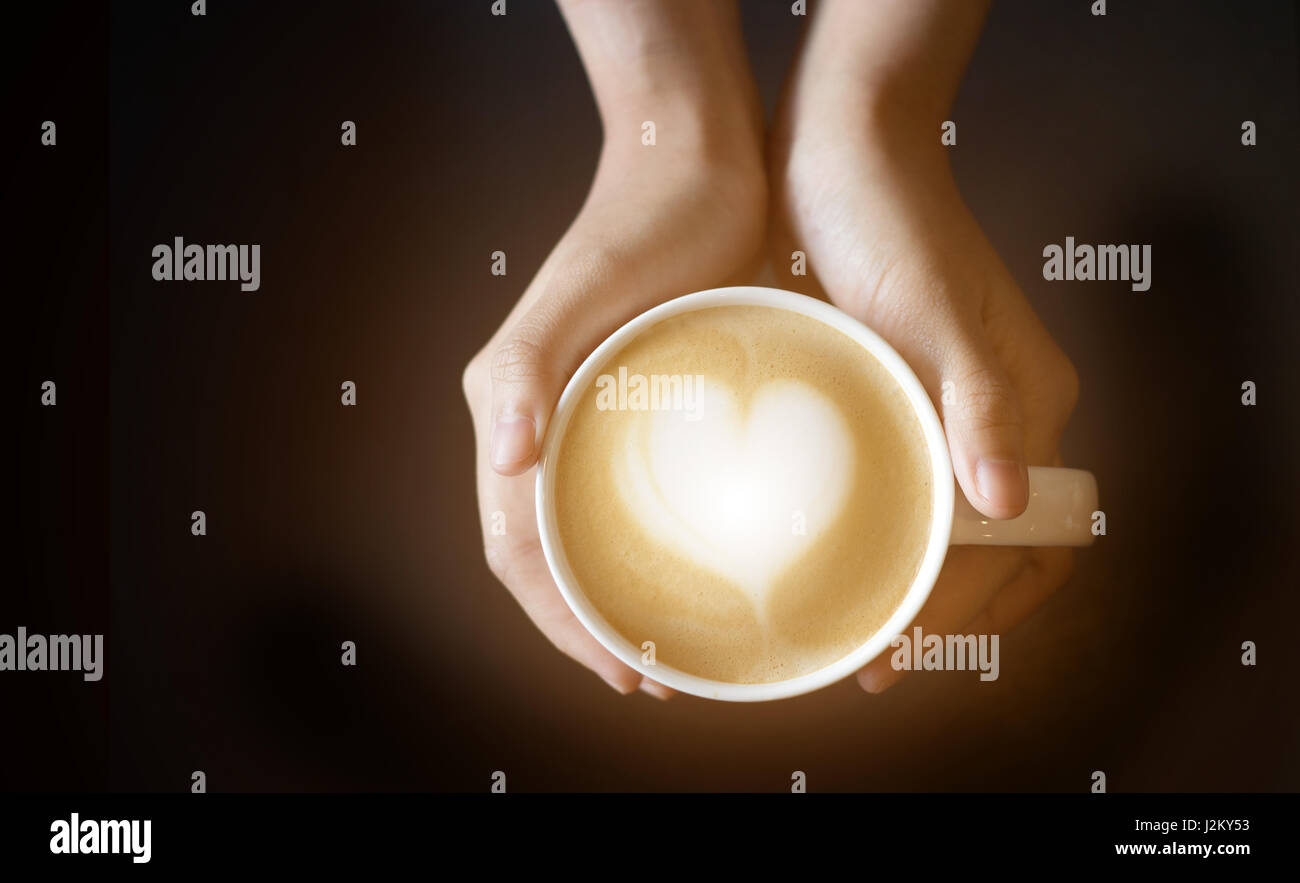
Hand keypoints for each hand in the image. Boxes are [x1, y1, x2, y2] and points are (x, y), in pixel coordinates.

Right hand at [463, 0, 764, 697]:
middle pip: (546, 556)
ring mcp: (586, 415)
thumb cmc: (647, 221)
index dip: (560, 620)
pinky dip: (649, 548)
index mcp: (511, 409)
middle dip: (589, 628)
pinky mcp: (635, 403)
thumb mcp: (586, 289)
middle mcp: (539, 421)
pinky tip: (697, 567)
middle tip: (659, 680)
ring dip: (617, 599)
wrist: (695, 160)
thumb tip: (503, 461)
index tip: (623, 671)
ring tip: (675, 646)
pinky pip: (628, 495)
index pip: (516, 545)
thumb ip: (526, 367)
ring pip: (586, 533)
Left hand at [770, 1, 1079, 692]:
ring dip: (905, 578)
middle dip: (940, 610)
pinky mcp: (889, 391)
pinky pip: (897, 481)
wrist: (835, 154)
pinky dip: (876, 528)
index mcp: (1028, 402)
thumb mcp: (935, 315)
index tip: (910, 644)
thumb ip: (978, 406)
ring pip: (939, 522)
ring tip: (846, 623)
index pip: (1034, 536)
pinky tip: (826, 551)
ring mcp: (940, 406)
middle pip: (989, 545)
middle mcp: (993, 415)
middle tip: (869, 657)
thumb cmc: (888, 223)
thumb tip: (1005, 504)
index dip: (981, 603)